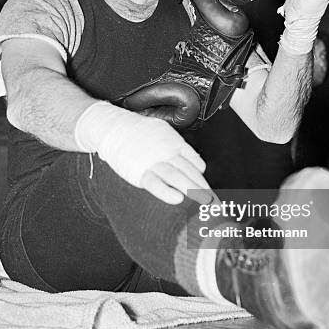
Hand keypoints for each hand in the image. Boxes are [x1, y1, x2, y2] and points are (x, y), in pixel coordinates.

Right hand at [75, 102, 212, 204]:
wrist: (113, 128)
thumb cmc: (138, 133)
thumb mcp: (162, 131)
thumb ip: (176, 145)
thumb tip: (192, 159)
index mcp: (173, 142)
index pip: (194, 160)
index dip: (201, 174)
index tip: (207, 186)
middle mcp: (166, 152)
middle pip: (189, 171)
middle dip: (202, 186)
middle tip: (214, 200)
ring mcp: (153, 162)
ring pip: (176, 177)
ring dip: (192, 189)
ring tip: (203, 201)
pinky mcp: (140, 171)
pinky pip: (155, 184)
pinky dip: (167, 192)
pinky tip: (177, 199)